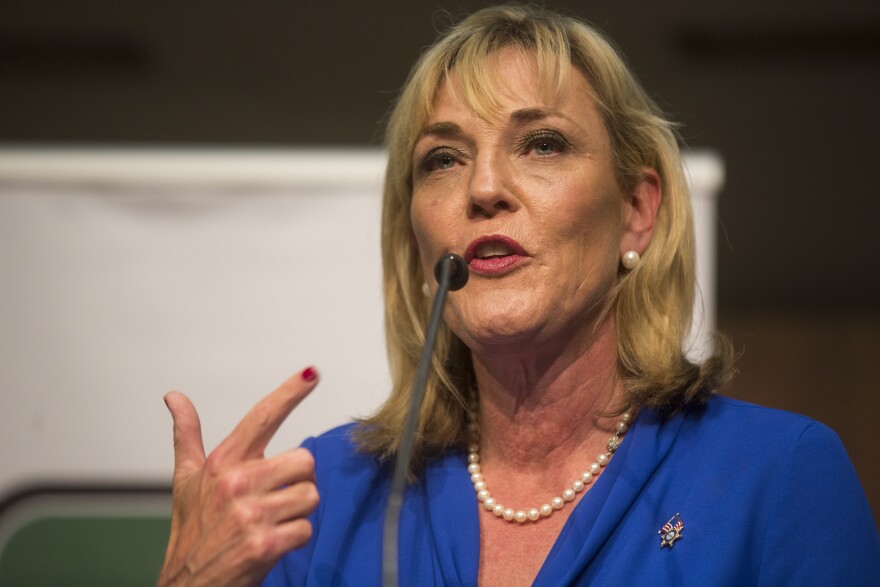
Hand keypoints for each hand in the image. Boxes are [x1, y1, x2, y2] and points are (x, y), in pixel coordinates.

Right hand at [157, 367, 320, 586]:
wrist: (187, 586)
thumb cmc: (191, 532)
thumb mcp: (185, 481)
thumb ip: (186, 436)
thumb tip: (174, 398)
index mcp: (222, 463)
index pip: (262, 416)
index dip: (290, 392)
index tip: (313, 373)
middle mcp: (236, 483)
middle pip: (304, 461)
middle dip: (298, 482)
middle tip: (275, 498)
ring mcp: (251, 514)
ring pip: (310, 496)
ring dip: (297, 513)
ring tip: (270, 522)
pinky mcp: (265, 544)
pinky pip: (306, 529)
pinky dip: (295, 539)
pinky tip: (272, 543)